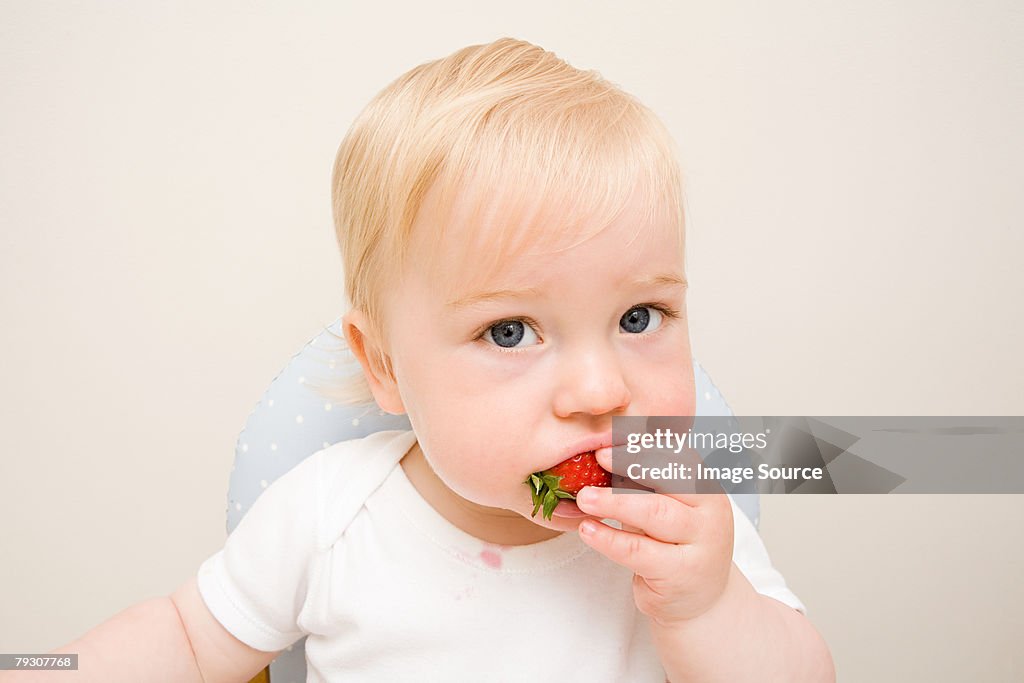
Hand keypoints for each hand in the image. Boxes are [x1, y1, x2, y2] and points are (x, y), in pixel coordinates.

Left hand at [574, 443, 734, 627]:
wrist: (699, 598)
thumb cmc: (675, 543)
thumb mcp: (666, 508)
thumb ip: (645, 484)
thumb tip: (602, 454)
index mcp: (708, 489)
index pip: (679, 459)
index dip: (644, 449)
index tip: (610, 444)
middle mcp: (711, 514)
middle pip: (669, 482)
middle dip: (629, 467)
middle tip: (595, 459)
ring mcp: (701, 546)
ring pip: (655, 514)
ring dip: (615, 502)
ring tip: (585, 498)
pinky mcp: (681, 575)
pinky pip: (639, 551)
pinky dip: (609, 539)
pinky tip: (589, 530)